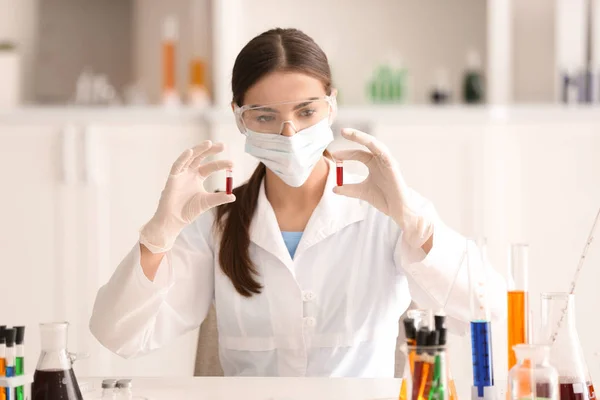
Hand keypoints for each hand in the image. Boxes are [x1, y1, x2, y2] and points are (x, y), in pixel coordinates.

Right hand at [140, 141, 234, 252]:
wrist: (175, 220)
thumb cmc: (189, 211)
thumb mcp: (207, 202)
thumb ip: (219, 198)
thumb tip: (234, 196)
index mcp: (198, 177)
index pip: (211, 166)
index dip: (221, 164)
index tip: (233, 165)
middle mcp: (189, 173)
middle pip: (201, 157)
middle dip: (211, 150)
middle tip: (223, 145)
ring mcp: (181, 174)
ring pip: (190, 157)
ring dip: (199, 149)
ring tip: (209, 143)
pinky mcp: (172, 178)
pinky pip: (177, 165)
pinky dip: (183, 158)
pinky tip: (190, 151)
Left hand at [331, 128, 432, 248]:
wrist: (397, 210)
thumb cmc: (383, 199)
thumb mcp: (361, 192)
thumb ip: (349, 189)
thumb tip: (334, 189)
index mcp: (373, 164)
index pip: (358, 154)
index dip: (346, 154)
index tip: (334, 155)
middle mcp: (380, 160)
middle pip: (367, 144)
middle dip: (355, 136)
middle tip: (342, 131)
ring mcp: (387, 162)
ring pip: (375, 144)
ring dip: (363, 137)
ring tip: (350, 133)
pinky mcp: (393, 167)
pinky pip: (385, 154)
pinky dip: (377, 148)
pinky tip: (369, 143)